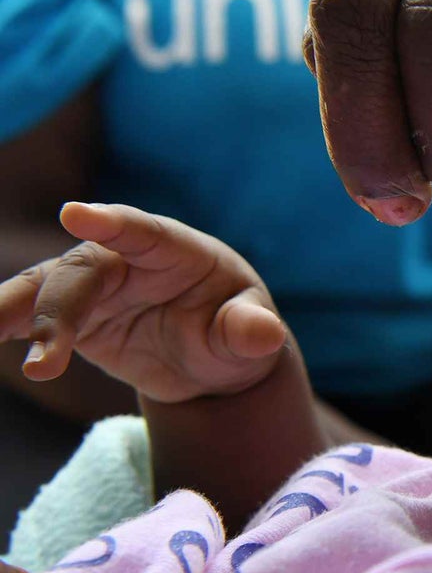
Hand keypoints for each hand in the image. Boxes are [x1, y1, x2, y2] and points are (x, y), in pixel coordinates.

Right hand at [0, 203, 287, 404]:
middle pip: (81, 273)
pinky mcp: (69, 316)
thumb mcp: (251, 335)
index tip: (75, 214)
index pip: (143, 232)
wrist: (210, 358)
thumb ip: (250, 330)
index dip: (112, 222)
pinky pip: (24, 318)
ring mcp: (92, 287)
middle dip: (56, 310)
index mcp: (176, 250)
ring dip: (10, 314)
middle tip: (44, 356)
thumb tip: (265, 333)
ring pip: (41, 292)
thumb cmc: (235, 331)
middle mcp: (125, 260)